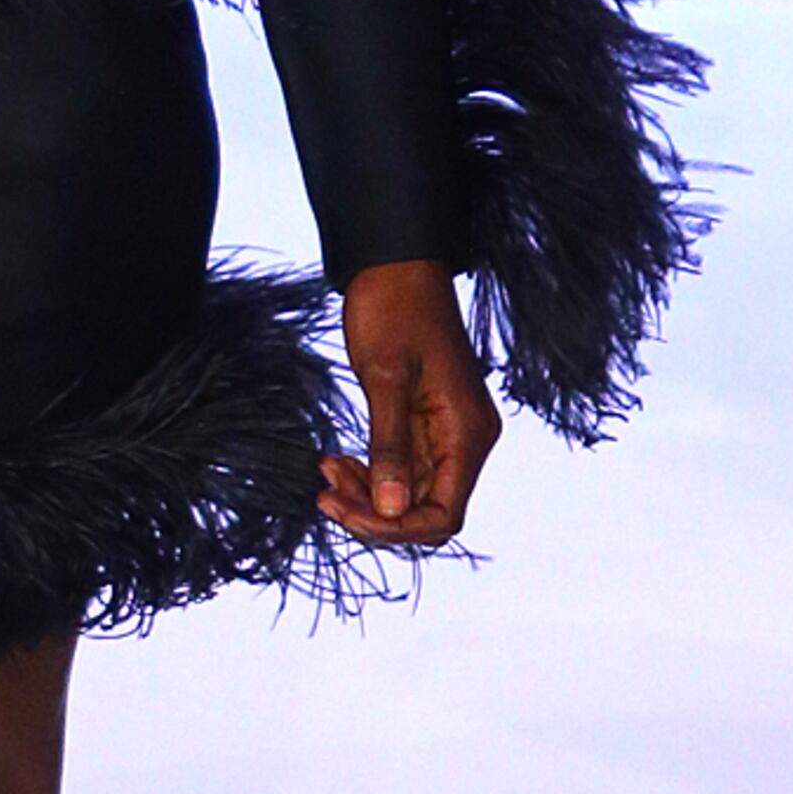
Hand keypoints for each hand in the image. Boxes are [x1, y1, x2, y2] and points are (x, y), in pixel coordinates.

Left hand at [323, 258, 500, 549]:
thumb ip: (390, 445)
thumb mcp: (385, 378)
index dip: (396, 529)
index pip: (443, 515)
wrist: (397, 265)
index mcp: (467, 433)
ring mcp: (446, 434)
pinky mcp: (425, 425)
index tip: (346, 512)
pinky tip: (336, 461)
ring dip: (366, 495)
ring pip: (408, 494)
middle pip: (425, 511)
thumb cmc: (394, 310)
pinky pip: (400, 469)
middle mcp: (465, 440)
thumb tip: (389, 509)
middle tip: (325, 494)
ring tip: (326, 471)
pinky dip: (369, 473)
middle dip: (374, 513)